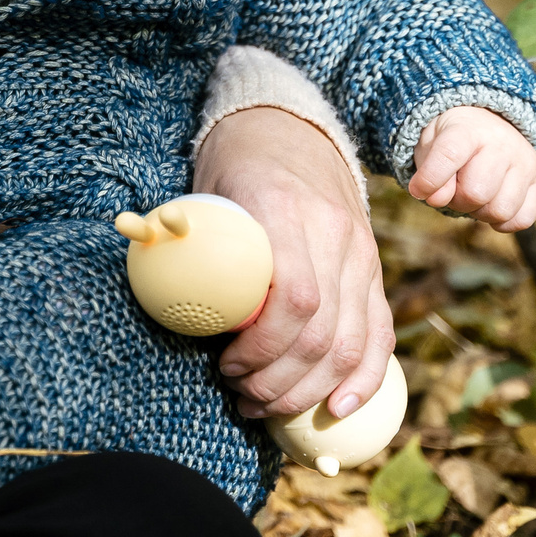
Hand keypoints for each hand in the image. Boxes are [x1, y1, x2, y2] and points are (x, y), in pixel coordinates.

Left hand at [191, 105, 391, 424]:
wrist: (290, 128)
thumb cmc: (235, 165)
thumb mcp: (204, 189)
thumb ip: (186, 237)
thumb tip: (156, 291)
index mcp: (285, 209)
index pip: (294, 299)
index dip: (262, 348)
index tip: (225, 365)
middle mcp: (335, 233)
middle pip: (322, 333)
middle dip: (279, 382)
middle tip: (240, 396)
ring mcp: (362, 251)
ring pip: (351, 342)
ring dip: (310, 390)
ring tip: (268, 405)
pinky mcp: (373, 267)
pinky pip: (379, 332)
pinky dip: (364, 378)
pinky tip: (337, 408)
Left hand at [406, 106, 535, 230]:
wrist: (484, 124)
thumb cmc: (451, 140)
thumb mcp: (429, 147)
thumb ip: (429, 173)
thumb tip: (437, 200)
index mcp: (468, 129)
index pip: (448, 156)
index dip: (429, 180)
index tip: (418, 190)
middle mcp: (502, 143)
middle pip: (475, 193)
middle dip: (456, 200)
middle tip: (454, 189)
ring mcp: (524, 162)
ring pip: (500, 210)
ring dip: (479, 213)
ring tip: (474, 195)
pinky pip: (521, 220)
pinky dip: (502, 222)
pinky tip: (491, 204)